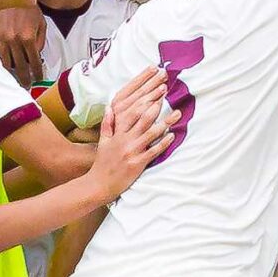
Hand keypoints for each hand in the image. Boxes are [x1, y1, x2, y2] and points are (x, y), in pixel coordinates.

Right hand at [0, 3, 45, 86]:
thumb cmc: (29, 8)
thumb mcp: (41, 23)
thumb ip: (40, 42)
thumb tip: (36, 58)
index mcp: (28, 37)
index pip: (34, 62)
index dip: (37, 73)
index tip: (38, 79)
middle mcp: (14, 39)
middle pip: (19, 67)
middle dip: (24, 79)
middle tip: (26, 86)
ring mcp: (0, 37)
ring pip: (5, 62)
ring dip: (10, 71)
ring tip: (13, 77)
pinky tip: (1, 64)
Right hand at [91, 67, 175, 192]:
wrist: (100, 184)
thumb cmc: (103, 162)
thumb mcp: (103, 142)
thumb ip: (107, 124)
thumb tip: (109, 106)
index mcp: (117, 133)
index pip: (131, 112)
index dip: (143, 101)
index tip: (154, 92)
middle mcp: (125, 140)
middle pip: (143, 119)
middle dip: (156, 106)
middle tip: (167, 95)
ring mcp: (132, 152)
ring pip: (151, 133)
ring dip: (166, 123)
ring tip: (177, 113)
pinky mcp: (138, 163)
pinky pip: (154, 151)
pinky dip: (164, 143)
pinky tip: (172, 136)